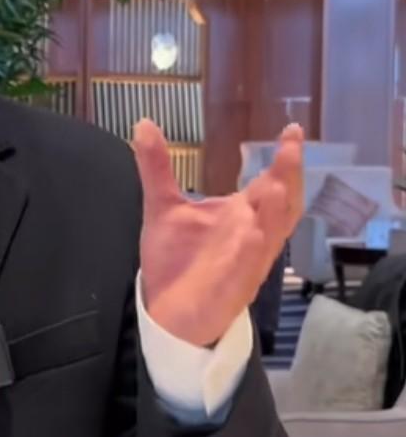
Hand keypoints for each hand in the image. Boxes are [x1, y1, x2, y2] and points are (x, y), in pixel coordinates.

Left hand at [131, 121, 305, 347]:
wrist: (166, 313)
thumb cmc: (175, 260)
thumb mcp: (162, 208)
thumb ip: (156, 167)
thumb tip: (144, 123)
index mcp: (242, 214)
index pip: (271, 181)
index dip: (284, 158)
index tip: (292, 130)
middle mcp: (251, 235)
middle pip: (281, 205)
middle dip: (288, 177)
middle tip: (291, 148)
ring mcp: (245, 262)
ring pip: (269, 236)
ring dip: (273, 213)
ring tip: (276, 186)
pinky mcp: (231, 289)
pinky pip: (245, 270)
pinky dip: (249, 253)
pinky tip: (251, 234)